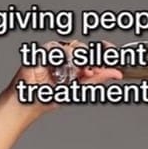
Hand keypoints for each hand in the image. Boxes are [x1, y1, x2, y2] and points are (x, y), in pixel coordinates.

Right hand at [5, 39, 123, 118]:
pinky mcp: (44, 52)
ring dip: (75, 60)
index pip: (95, 53)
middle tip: (90, 71)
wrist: (31, 102)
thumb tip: (117, 74)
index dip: (105, 50)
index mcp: (79, 66)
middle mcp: (69, 57)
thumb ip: (98, 79)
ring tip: (72, 75)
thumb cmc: (50, 97)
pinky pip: (56, 47)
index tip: (112, 50)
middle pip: (85, 48)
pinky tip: (59, 69)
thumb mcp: (80, 89)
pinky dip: (60, 57)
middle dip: (90, 58)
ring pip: (73, 46)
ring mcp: (57, 53)